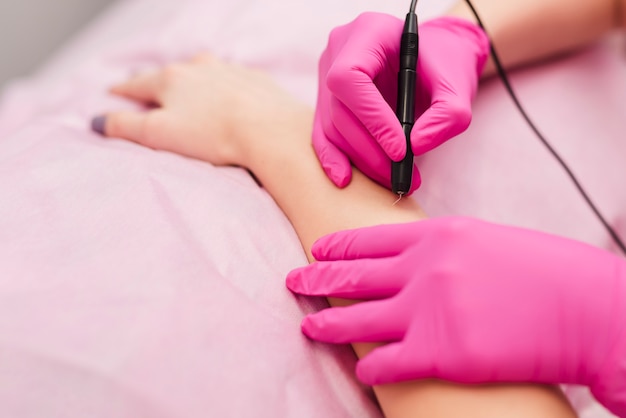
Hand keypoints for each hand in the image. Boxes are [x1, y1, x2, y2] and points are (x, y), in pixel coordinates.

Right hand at [92, 53, 309, 167]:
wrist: (271, 131)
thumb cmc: (213, 135)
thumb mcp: (159, 134)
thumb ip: (125, 127)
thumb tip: (97, 121)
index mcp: (171, 79)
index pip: (137, 84)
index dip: (122, 91)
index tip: (112, 92)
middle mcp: (199, 67)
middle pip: (169, 74)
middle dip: (156, 83)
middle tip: (148, 89)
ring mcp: (229, 71)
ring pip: (202, 73)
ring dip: (192, 81)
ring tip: (189, 91)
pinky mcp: (256, 80)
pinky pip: (232, 81)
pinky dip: (224, 87)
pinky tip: (228, 97)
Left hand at [286, 217, 625, 416]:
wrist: (588, 306)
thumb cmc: (545, 272)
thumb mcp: (487, 241)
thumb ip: (443, 249)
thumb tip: (415, 263)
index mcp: (437, 235)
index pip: (370, 239)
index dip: (338, 247)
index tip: (317, 251)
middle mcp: (424, 269)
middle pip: (353, 276)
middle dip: (316, 280)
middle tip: (291, 281)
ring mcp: (429, 311)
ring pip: (358, 320)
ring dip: (328, 325)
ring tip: (308, 327)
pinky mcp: (441, 354)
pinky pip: (387, 363)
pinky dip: (369, 368)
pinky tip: (360, 371)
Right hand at [313, 13, 488, 192]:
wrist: (436, 59)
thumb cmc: (445, 65)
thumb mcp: (458, 86)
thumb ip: (448, 115)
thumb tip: (416, 147)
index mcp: (368, 32)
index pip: (350, 78)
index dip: (371, 118)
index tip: (400, 150)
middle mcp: (340, 50)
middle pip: (340, 109)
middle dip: (369, 149)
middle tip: (399, 176)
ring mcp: (327, 74)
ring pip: (332, 126)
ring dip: (360, 160)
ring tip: (394, 180)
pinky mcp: (326, 99)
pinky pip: (323, 132)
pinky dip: (334, 158)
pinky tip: (346, 180)